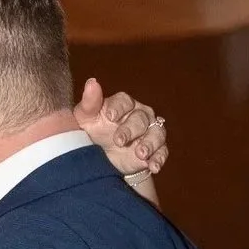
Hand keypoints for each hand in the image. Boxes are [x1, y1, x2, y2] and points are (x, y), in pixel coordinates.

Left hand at [76, 80, 167, 195]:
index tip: (110, 117)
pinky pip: (162, 152)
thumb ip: (89, 103)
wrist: (104, 159)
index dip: (118, 108)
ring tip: (141, 154)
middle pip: (140, 118)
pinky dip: (158, 159)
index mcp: (123, 105)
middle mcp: (139, 115)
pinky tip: (153, 166)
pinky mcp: (156, 150)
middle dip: (131, 129)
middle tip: (119, 141)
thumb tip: (92, 82)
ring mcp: (150, 132)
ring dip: (149, 143)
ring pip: (156, 133)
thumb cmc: (94, 132)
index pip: (124, 101)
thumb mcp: (86, 119)